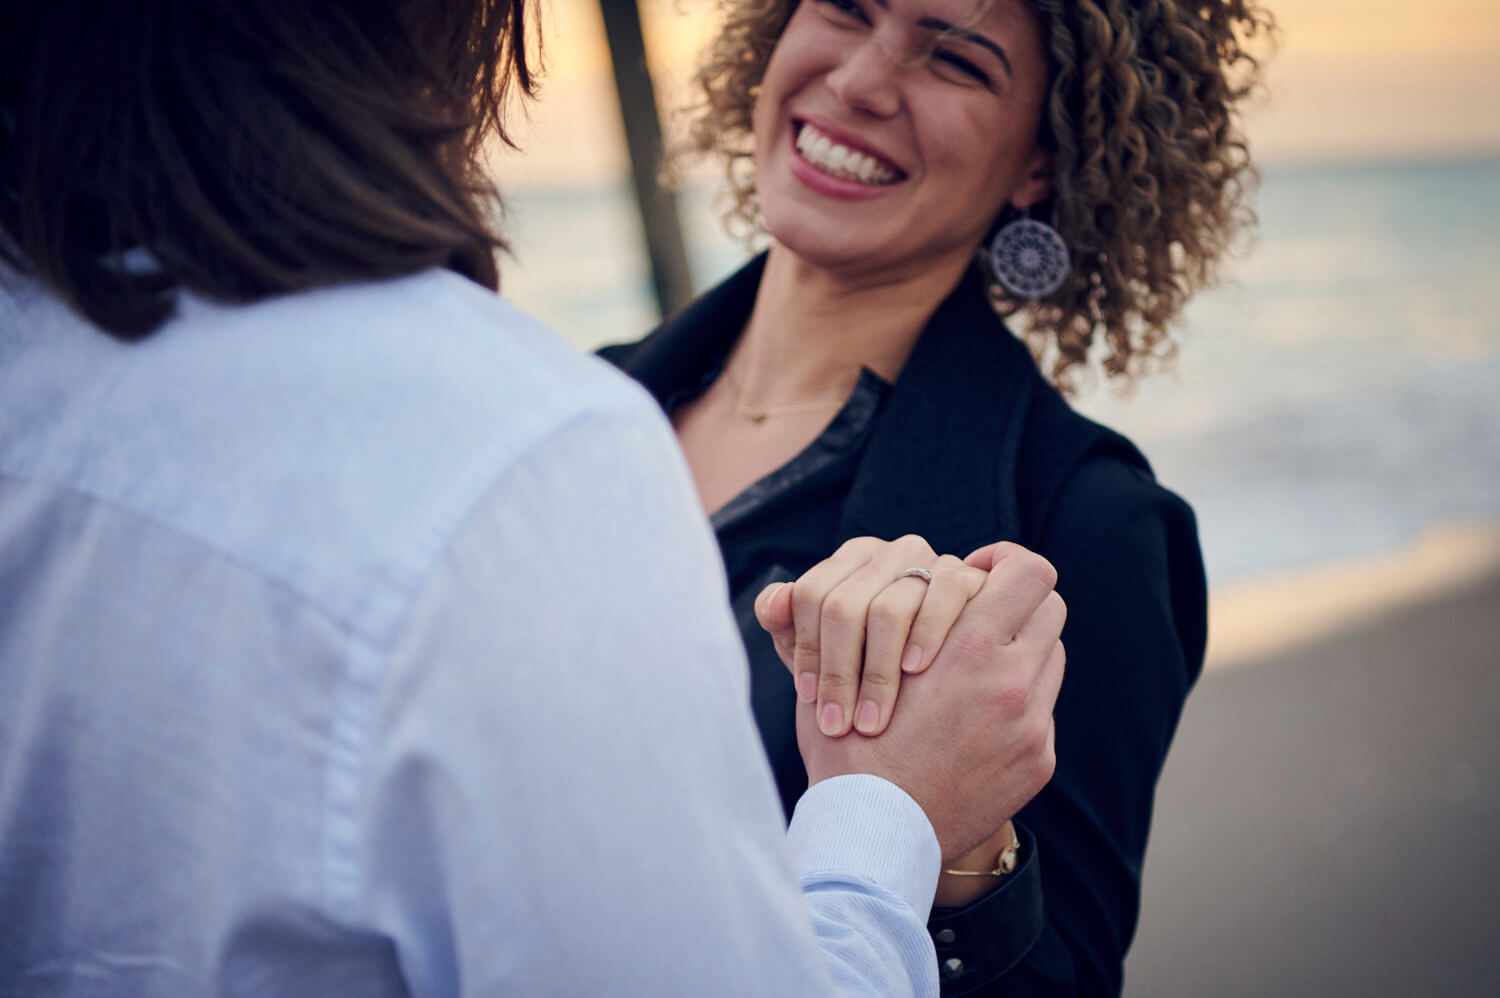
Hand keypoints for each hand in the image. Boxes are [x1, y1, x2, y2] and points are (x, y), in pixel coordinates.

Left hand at [753, 535, 988, 736]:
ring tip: (872, 719)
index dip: (807, 651)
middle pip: (844, 606)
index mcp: (848, 560)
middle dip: (838, 674)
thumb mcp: (823, 652)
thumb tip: (774, 602)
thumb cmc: (870, 666)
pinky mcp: (966, 576)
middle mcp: (887, 552)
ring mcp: (930, 559)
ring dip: (877, 671)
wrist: (941, 686)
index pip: (811, 596)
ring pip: (889, 609)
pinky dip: (928, 633)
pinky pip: (944, 596)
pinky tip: (914, 669)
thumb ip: (787, 626)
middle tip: (838, 725)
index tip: (809, 699)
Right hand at [792, 542, 1065, 862]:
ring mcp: (1033, 724)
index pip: (1029, 572)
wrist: (876, 838)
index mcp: (967, 647)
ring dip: (1019, 649)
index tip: (977, 572)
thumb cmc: (848, 751)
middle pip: (1050, 607)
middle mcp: (1012, 680)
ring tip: (973, 666)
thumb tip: (813, 587)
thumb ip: (863, 619)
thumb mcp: (840, 672)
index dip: (1006, 562)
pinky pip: (1043, 707)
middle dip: (1015, 603)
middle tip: (977, 615)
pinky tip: (975, 718)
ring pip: (1051, 654)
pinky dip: (1017, 701)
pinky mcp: (1039, 759)